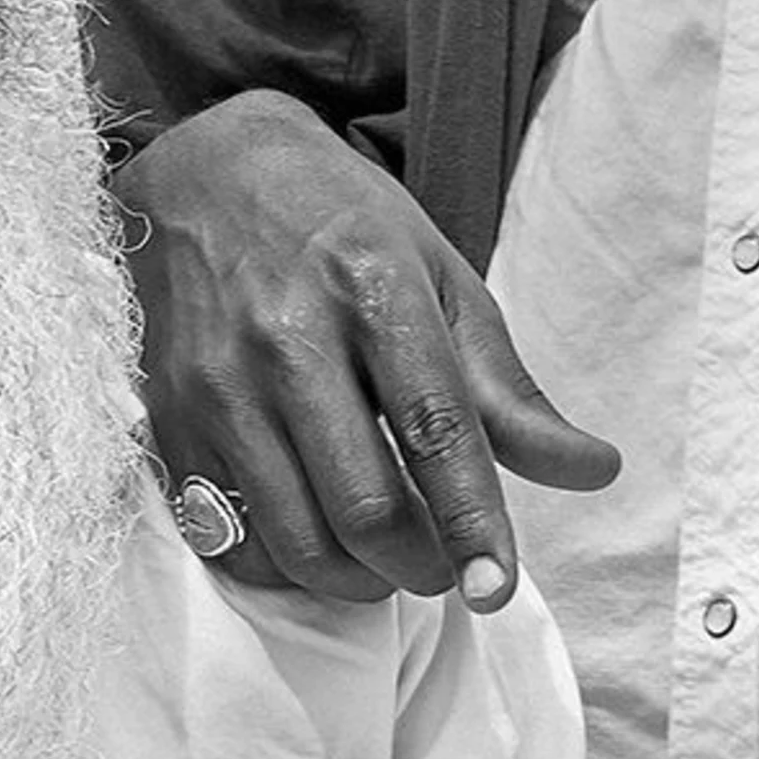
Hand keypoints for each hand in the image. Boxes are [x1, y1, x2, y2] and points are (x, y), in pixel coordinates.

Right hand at [117, 90, 618, 606]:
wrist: (203, 169)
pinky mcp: (167, 414)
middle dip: (420, 567)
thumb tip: (591, 471)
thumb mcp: (438, 278)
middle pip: (363, 507)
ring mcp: (217, 381)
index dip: (473, 522)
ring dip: (357, 579)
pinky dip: (283, 565)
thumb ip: (506, 389)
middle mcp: (285, 337)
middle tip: (442, 562)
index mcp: (371, 289)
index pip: (435, 429)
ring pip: (296, 538)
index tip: (497, 589)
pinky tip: (311, 535)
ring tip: (381, 555)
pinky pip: (230, 536)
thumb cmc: (339, 225)